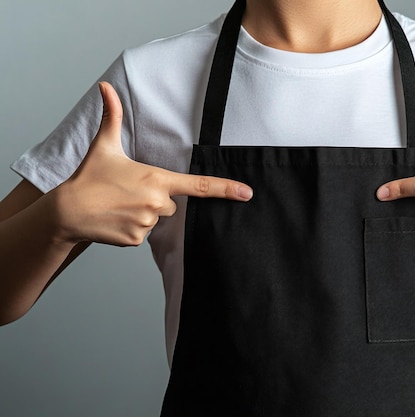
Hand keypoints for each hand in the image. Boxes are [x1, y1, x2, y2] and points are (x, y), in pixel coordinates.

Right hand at [49, 81, 252, 246]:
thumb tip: (105, 86)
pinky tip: (117, 218)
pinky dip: (133, 226)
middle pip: (171, 203)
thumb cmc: (89, 177)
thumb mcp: (104, 145)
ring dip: (144, 212)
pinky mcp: (137, 240)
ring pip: (157, 219)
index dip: (226, 188)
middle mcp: (157, 203)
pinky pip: (144, 233)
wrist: (67, 211)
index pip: (199, 185)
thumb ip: (111, 116)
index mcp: (156, 179)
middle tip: (130, 191)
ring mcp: (147, 223)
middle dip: (156, 198)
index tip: (247, 193)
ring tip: (120, 204)